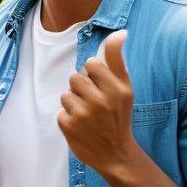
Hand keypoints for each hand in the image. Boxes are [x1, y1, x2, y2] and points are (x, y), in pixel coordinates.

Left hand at [57, 30, 138, 177]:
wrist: (116, 154)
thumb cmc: (119, 116)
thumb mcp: (126, 88)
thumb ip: (118, 59)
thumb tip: (120, 32)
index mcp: (117, 89)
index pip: (91, 65)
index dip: (93, 75)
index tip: (100, 87)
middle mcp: (101, 101)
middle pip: (75, 78)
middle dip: (81, 89)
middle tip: (94, 103)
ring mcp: (84, 115)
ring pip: (65, 94)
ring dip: (73, 103)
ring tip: (87, 115)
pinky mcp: (69, 127)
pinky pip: (60, 112)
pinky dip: (68, 118)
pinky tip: (81, 127)